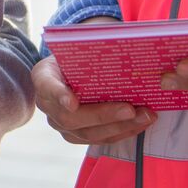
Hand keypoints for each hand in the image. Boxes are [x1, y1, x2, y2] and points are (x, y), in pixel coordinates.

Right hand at [33, 53, 155, 144]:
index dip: (58, 95)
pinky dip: (123, 132)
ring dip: (120, 126)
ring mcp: (60, 124)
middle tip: (130, 109)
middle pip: (70, 118)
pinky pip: (99, 139)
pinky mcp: (76, 136)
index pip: (46, 86)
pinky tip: (141, 123)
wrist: (71, 71)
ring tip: (145, 116)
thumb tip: (119, 48)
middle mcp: (47, 105)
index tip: (72, 103)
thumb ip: (87, 53)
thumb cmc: (76, 58)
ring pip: (87, 133)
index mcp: (43, 77)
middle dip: (103, 115)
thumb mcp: (76, 49)